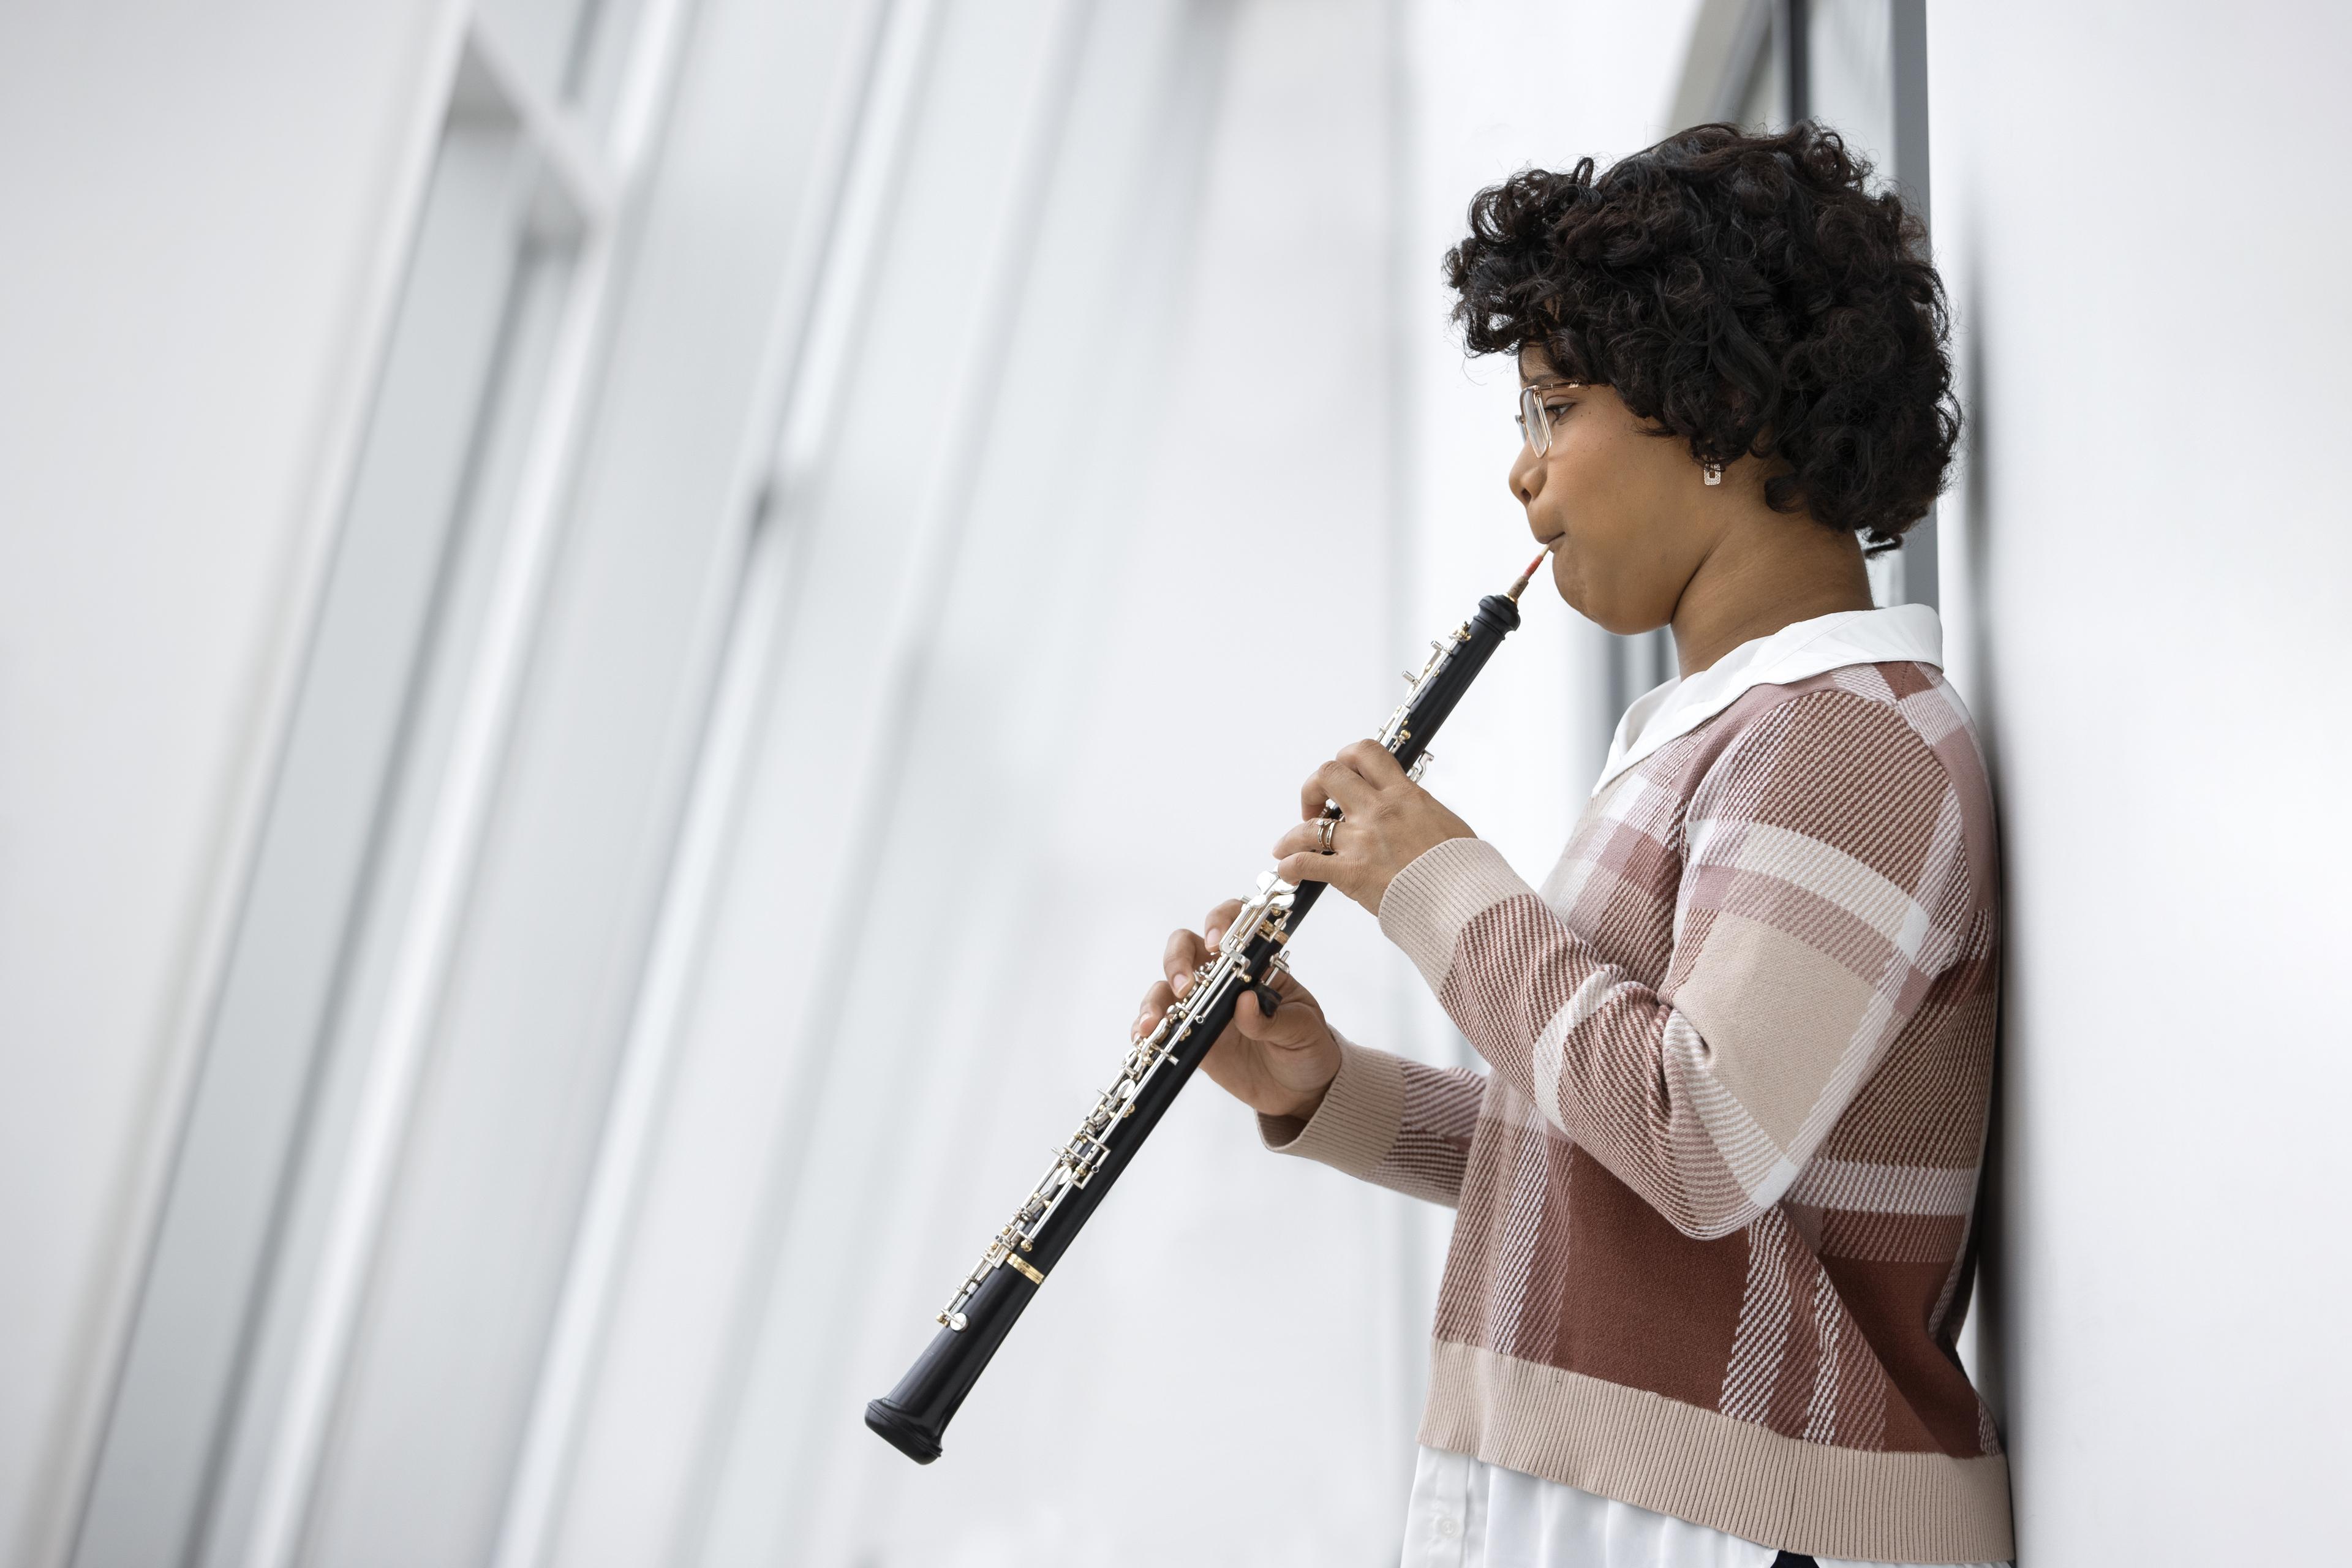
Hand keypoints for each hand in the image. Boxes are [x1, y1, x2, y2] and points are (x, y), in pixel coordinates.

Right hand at [1134, 898, 1339, 1120]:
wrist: (1300, 1092)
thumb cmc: (1307, 1049)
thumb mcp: (1302, 1031)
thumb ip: (1275, 1019)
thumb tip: (1246, 1003)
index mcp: (1256, 965)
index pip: (1233, 927)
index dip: (1219, 922)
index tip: (1215, 944)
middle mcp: (1224, 979)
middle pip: (1186, 948)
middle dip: (1177, 959)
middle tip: (1184, 986)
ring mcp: (1204, 1006)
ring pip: (1166, 986)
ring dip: (1155, 999)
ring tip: (1153, 1023)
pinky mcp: (1191, 1036)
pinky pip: (1161, 1024)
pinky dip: (1146, 1026)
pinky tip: (1145, 1037)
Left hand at [1270, 739, 1475, 913]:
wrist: (1464, 900)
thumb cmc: (1462, 869)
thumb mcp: (1445, 823)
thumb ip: (1420, 812)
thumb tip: (1413, 811)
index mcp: (1404, 794)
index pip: (1366, 753)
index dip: (1346, 757)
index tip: (1344, 772)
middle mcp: (1378, 811)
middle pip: (1328, 774)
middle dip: (1313, 788)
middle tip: (1315, 807)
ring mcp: (1362, 841)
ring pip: (1310, 825)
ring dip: (1292, 834)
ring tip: (1286, 845)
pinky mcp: (1351, 873)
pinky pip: (1306, 863)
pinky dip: (1291, 866)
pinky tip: (1288, 870)